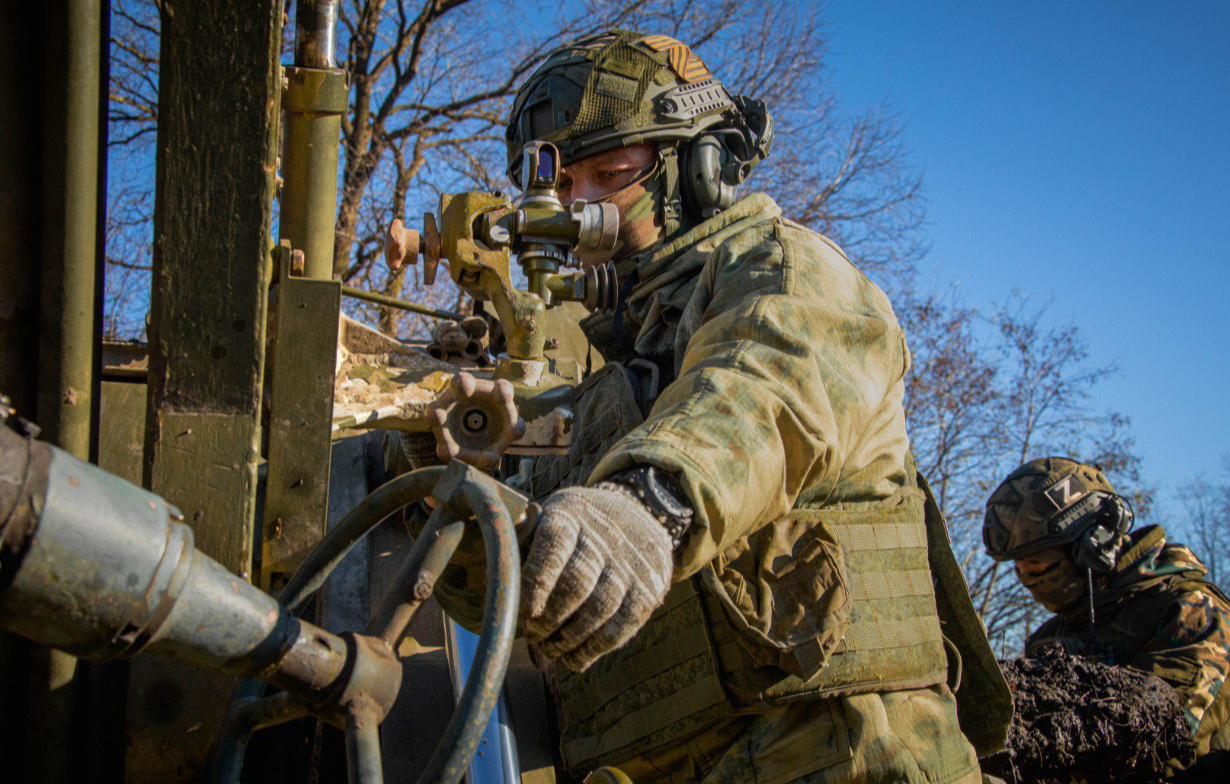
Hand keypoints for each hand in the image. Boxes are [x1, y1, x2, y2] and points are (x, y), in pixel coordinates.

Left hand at [521, 484, 672, 670]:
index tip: (521, 612)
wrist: (641, 513)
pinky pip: (620, 628)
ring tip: (548, 648)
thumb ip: (525, 546)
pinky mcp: (649, 590)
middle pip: (576, 584)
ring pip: (598, 610)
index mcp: (571, 514)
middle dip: (548, 618)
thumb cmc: (578, 525)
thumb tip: (499, 589)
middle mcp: (605, 537)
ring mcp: (631, 564)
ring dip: (567, 639)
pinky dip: (592, 649)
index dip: (535, 584)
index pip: (553, 547)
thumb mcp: (552, 516)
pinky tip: (573, 658)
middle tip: (532, 634)